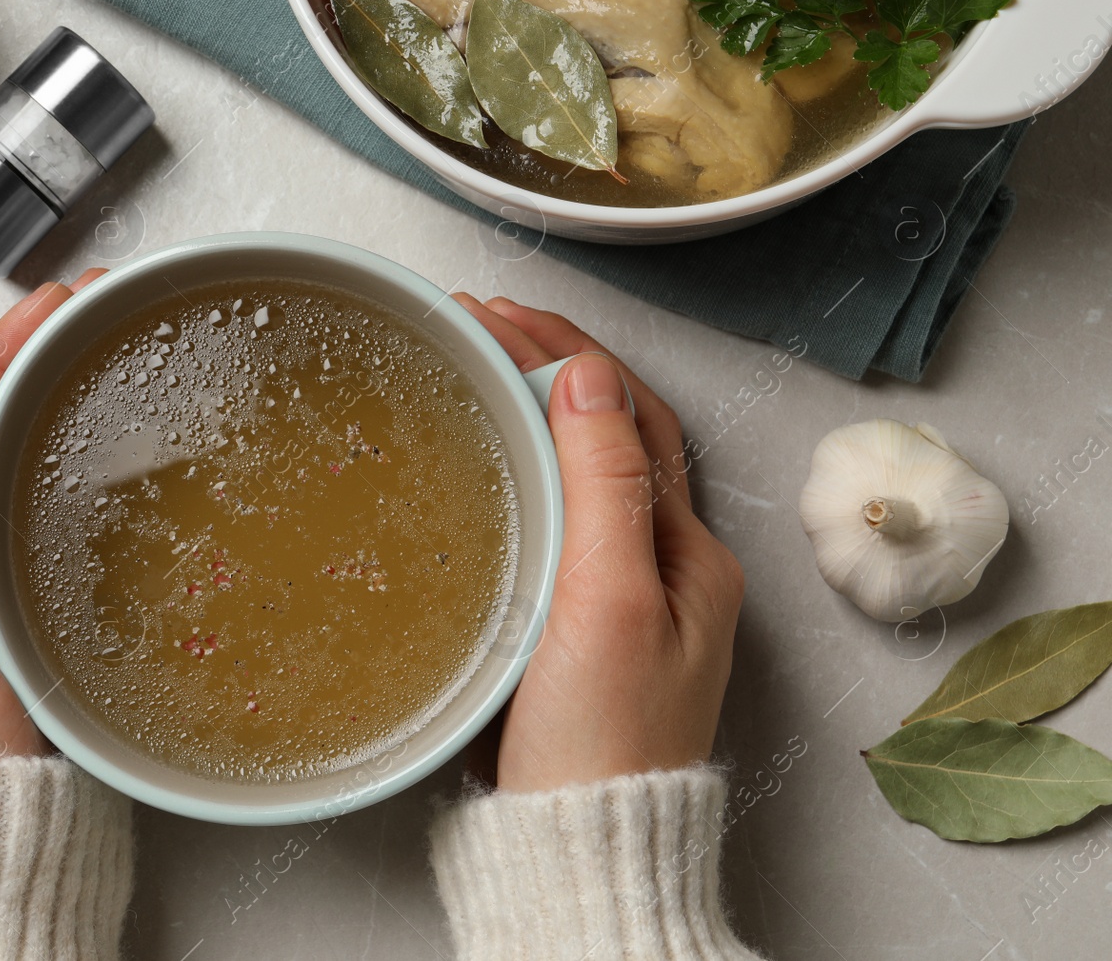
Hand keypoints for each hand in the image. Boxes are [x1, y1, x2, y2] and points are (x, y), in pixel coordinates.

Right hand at [452, 295, 744, 790]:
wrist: (580, 850)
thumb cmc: (602, 745)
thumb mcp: (607, 602)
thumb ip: (604, 487)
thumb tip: (587, 375)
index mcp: (686, 553)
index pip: (627, 415)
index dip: (564, 351)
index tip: (495, 311)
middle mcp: (663, 568)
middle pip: (609, 436)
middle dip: (547, 367)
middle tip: (475, 323)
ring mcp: (620, 599)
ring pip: (581, 476)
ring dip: (533, 412)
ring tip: (475, 369)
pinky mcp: (576, 630)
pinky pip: (556, 523)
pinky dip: (521, 474)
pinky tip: (484, 468)